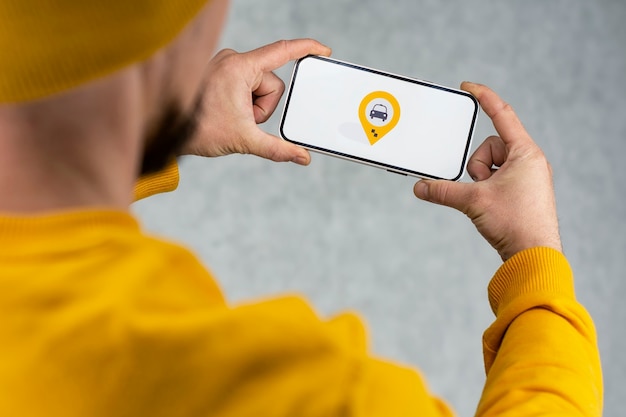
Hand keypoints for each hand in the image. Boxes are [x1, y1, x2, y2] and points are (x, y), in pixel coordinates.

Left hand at [180, 39, 331, 164]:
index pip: (282, 51)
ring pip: (258, 88)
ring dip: (252, 108)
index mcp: (241, 67)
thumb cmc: (198, 129)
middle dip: (263, 108)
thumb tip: (302, 157)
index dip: (307, 49)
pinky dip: (243, 104)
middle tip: (243, 121)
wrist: (166, 131)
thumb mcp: (244, 140)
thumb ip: (278, 149)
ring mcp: (225, 66)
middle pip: (270, 84)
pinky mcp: (220, 73)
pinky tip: (227, 114)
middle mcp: (233, 60)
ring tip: (231, 118)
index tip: (323, 51)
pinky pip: (245, 87)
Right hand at [413, 82, 561, 260]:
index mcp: (525, 152)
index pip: (502, 114)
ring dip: (482, 181)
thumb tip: (419, 188)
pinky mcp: (522, 191)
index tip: (468, 87)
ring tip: (490, 201)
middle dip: (477, 167)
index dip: (483, 97)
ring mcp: (527, 176)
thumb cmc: (515, 223)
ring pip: (490, 165)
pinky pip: (497, 179)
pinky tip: (493, 207)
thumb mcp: (473, 201)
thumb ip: (442, 191)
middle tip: (483, 187)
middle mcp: (529, 161)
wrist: (533, 255)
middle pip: (489, 147)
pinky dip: (487, 189)